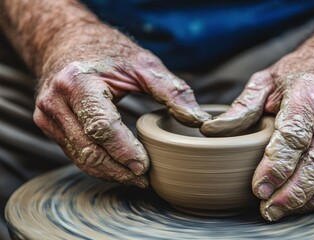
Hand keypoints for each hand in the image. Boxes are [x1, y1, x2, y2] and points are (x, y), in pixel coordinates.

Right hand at [33, 25, 209, 187]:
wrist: (68, 41)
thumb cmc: (108, 52)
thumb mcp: (143, 64)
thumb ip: (172, 91)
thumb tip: (198, 120)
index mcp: (78, 82)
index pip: (102, 126)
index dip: (124, 150)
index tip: (145, 167)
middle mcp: (56, 101)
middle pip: (89, 149)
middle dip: (119, 169)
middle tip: (146, 180)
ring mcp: (48, 116)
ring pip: (80, 157)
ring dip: (109, 172)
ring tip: (137, 179)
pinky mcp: (49, 126)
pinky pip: (75, 154)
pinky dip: (99, 165)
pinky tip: (120, 169)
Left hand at [202, 47, 313, 220]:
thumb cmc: (299, 76)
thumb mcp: (267, 81)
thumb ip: (242, 107)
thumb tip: (210, 130)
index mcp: (311, 93)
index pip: (294, 136)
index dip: (275, 166)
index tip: (258, 189)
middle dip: (291, 193)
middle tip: (268, 209)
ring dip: (309, 200)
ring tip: (282, 209)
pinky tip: (306, 201)